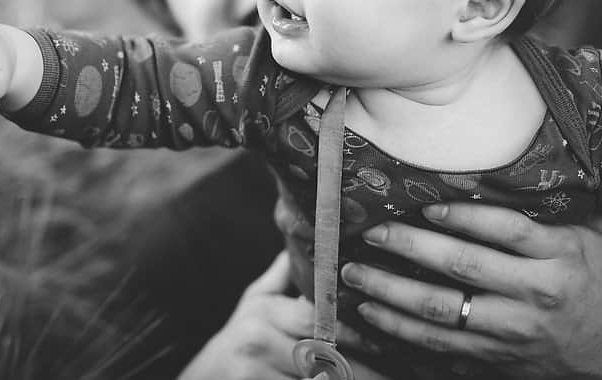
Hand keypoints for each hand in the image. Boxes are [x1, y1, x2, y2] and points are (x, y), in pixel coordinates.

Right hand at [179, 252, 388, 379]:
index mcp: (266, 310)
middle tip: (398, 370)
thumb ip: (283, 275)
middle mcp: (261, 337)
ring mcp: (257, 368)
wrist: (203, 377)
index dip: (355, 330)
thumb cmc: (236, 337)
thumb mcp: (254, 301)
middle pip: (325, 354)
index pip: (318, 317)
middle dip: (365, 367)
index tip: (386, 341)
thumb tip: (306, 236)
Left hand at [342, 203, 601, 378]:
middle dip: (409, 246)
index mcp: (560, 256)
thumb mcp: (588, 236)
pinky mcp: (494, 356)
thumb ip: (547, 209)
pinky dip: (399, 328)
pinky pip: (439, 343)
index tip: (425, 207)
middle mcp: (535, 293)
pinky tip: (370, 310)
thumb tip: (500, 161)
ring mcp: (512, 329)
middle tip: (370, 232)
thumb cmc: (594, 278)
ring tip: (354, 272)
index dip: (464, 217)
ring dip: (390, 290)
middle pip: (463, 266)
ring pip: (442, 309)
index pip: (507, 230)